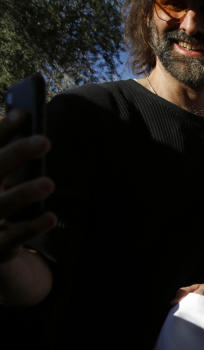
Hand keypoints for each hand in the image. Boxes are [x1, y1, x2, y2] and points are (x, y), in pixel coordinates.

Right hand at [0, 110, 55, 262]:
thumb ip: (5, 150)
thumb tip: (21, 113)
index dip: (2, 131)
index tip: (23, 113)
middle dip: (18, 153)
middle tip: (46, 140)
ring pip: (3, 204)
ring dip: (26, 192)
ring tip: (50, 183)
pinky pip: (15, 237)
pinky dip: (33, 227)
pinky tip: (52, 217)